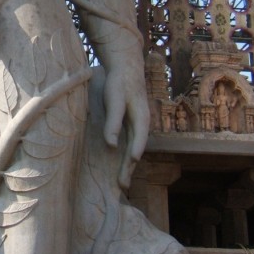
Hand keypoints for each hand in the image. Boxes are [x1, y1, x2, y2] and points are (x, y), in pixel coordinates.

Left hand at [102, 58, 149, 189]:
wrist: (126, 67)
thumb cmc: (119, 83)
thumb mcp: (115, 100)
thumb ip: (113, 122)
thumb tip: (111, 145)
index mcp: (141, 119)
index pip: (138, 143)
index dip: (132, 158)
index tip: (127, 174)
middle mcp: (142, 124)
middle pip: (136, 150)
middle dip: (129, 168)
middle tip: (122, 186)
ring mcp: (138, 125)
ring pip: (134, 148)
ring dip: (128, 165)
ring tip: (122, 181)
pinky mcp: (132, 123)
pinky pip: (130, 143)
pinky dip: (126, 155)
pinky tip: (122, 163)